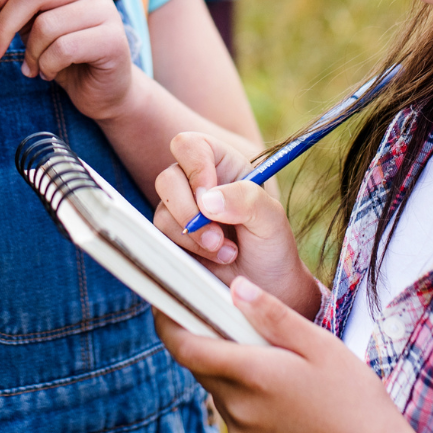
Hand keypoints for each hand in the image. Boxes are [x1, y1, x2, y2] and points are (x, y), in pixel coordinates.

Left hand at [0, 0, 134, 118]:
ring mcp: (106, 9)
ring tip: (32, 67)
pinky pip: (63, 49)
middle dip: (4, 27)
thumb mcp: (35, 25)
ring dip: (31, 54)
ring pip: (47, 26)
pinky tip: (48, 73)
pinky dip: (47, 66)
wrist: (102, 91)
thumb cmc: (63, 53)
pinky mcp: (113, 39)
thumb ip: (17, 4)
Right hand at [153, 132, 320, 316]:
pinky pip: (161, 238)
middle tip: (217, 235)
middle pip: (167, 178)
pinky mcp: (172, 238)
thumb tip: (206, 200)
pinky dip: (188, 251)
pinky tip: (214, 259)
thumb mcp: (271, 218)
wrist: (266, 287)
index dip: (194, 168)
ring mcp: (182, 211)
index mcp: (222, 165)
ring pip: (162, 212)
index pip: (190, 146)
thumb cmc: (272, 246)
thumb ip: (246, 199)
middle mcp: (197, 184)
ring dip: (193, 237)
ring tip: (226, 252)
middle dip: (189, 211)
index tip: (209, 197)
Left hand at [156, 279, 432, 432]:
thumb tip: (236, 287)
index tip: (166, 303)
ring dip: (235, 374)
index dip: (168, 323)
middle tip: (240, 325)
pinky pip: (239, 419)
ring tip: (278, 365)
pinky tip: (287, 400)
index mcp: (250, 375)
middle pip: (204, 368)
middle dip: (212, 343)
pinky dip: (249, 403)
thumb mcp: (319, 345)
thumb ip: (273, 315)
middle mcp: (238, 409)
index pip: (185, 347)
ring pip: (222, 393)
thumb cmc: (354, 400)